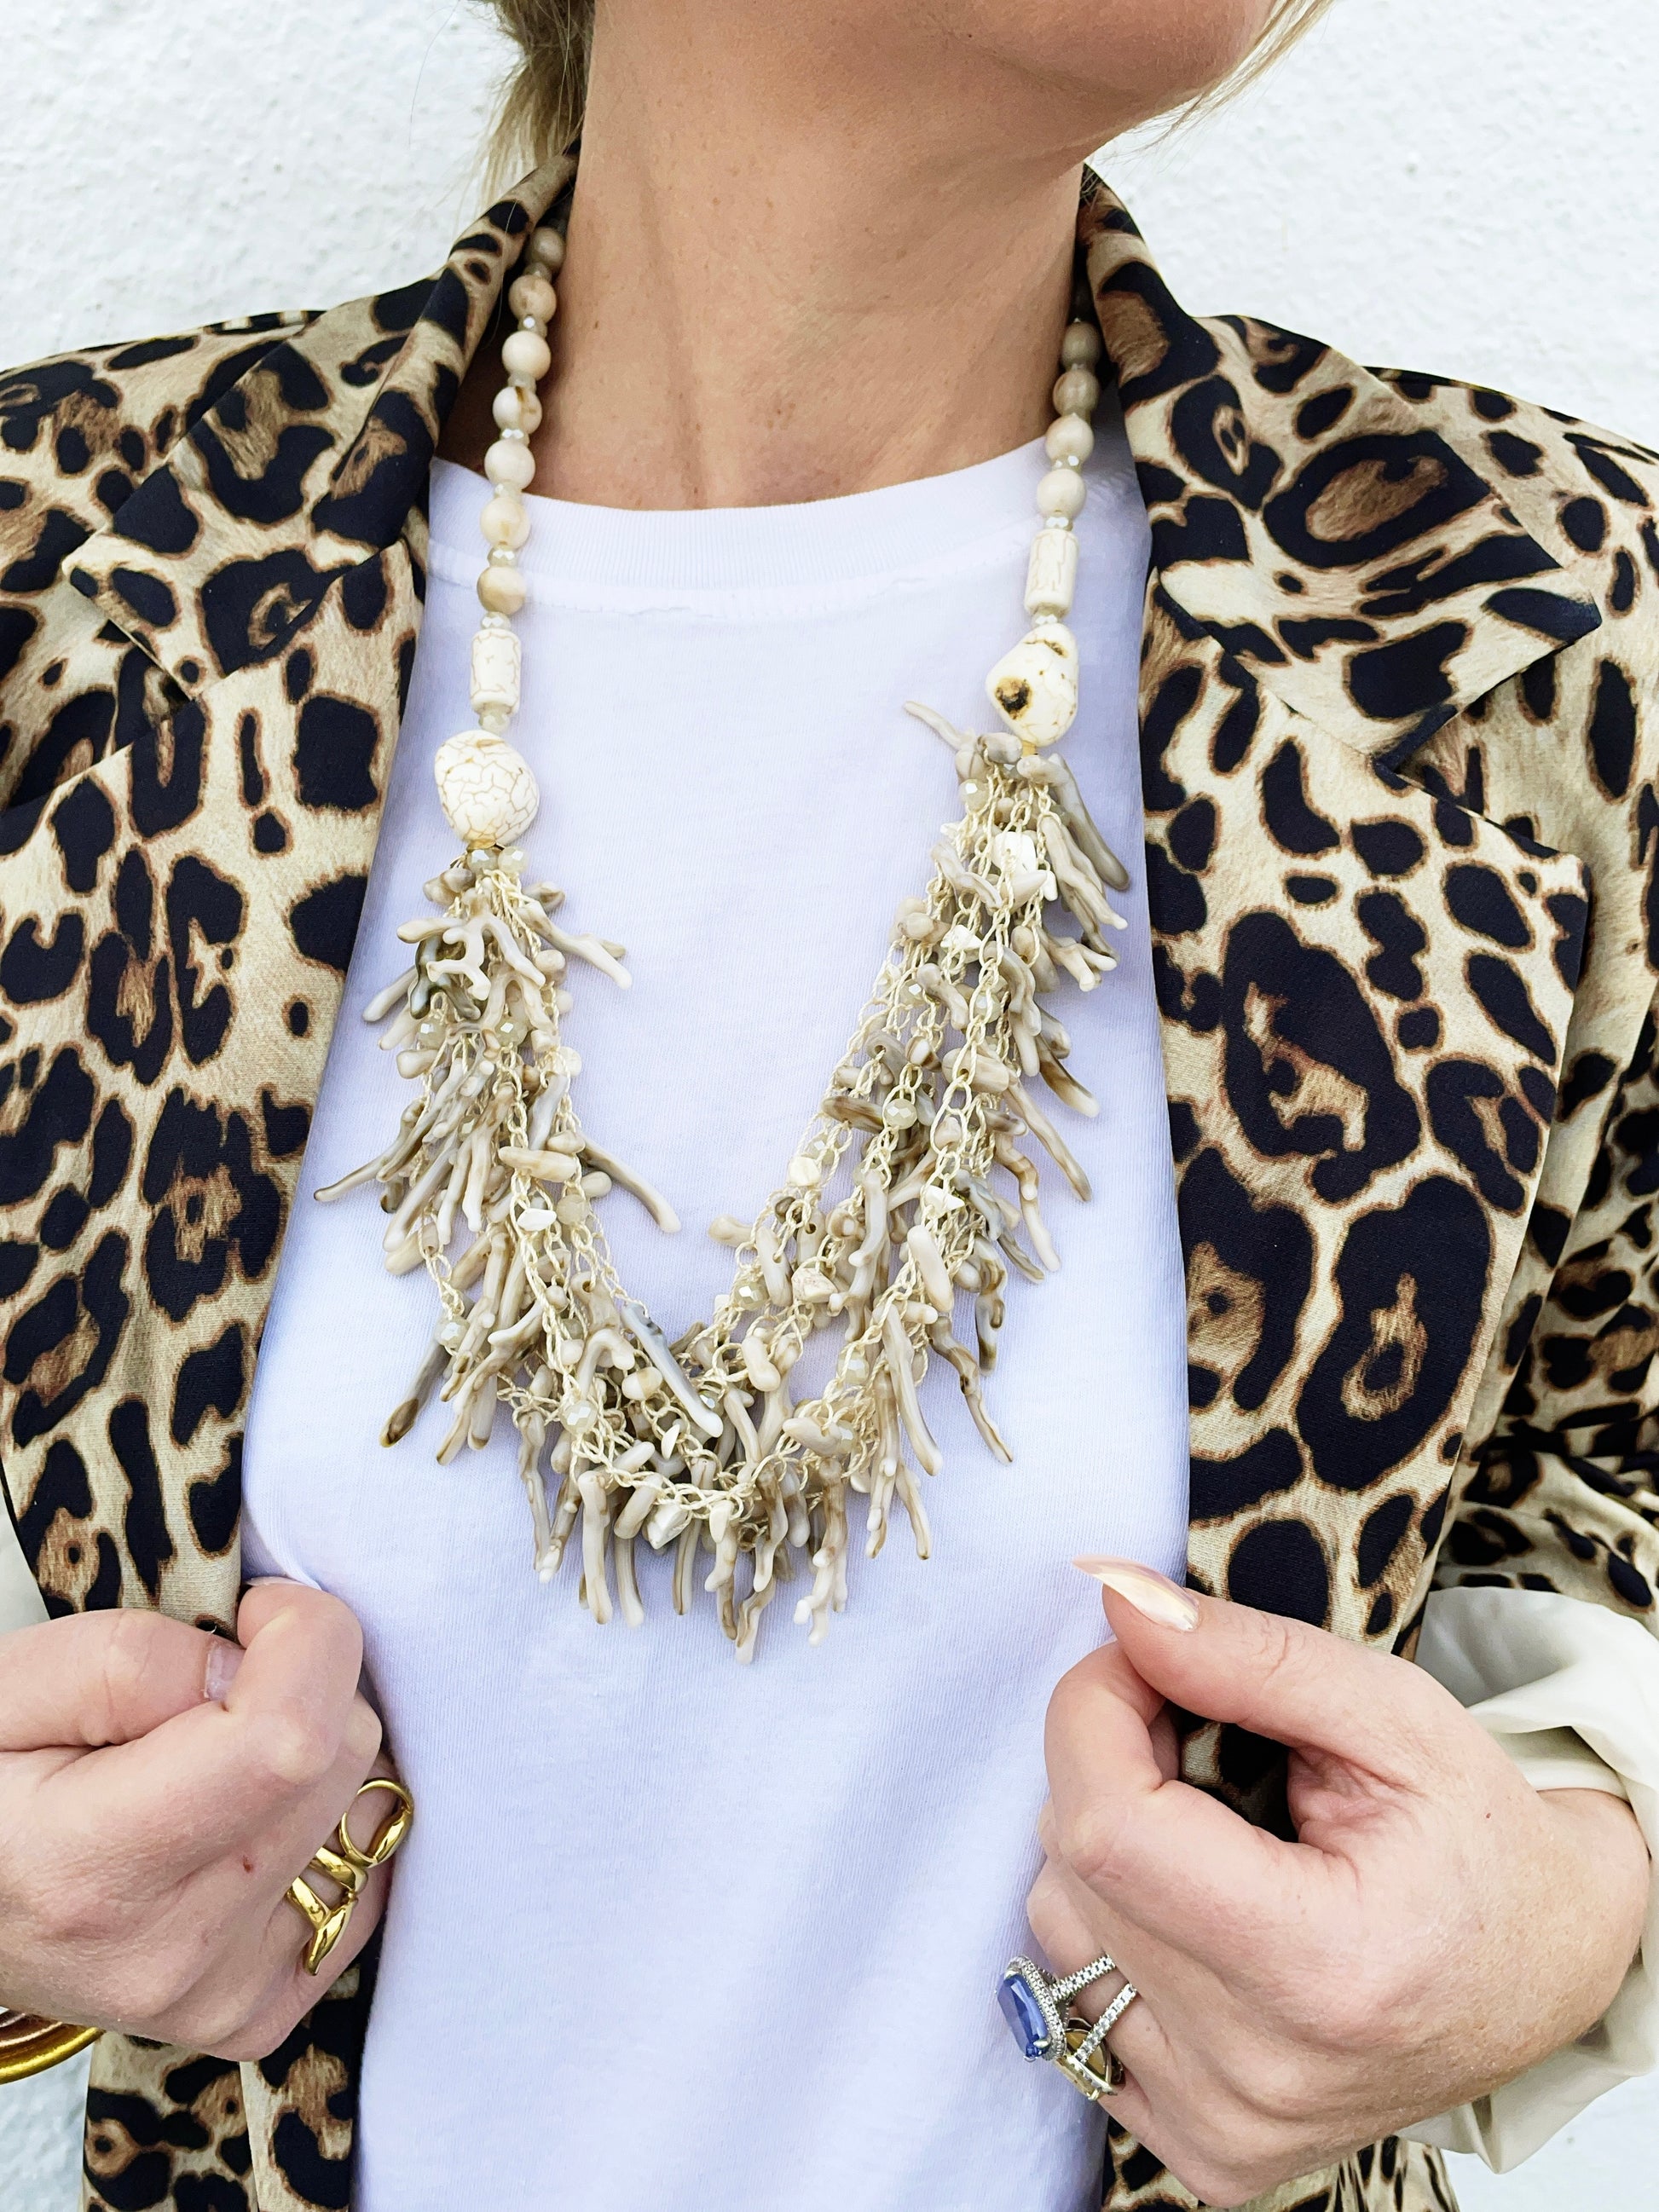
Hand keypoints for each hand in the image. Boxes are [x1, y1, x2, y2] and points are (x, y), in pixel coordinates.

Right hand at [0, 1580, 394, 2059]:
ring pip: (369, 1813)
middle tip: (213, 1691)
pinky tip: (245, 1817)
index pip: (292, 1743)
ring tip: (221, 1759)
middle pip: (343, 1761)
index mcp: (97, 1868)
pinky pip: (364, 1880)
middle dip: (304, 1685)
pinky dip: (328, 1825)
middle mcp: (172, 1952)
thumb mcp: (13, 1684)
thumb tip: (249, 1668)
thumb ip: (136, 1661)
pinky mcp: (256, 2012)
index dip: (307, 1642)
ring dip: (319, 1754)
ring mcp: (221, 1995)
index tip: (259, 1611)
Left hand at [1029, 1562, 1650, 2208]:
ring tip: (1218, 1829)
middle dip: (1110, 1763)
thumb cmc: (1481, 1840)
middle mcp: (1261, 2074)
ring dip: (1110, 1845)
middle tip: (1201, 1737)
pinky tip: (1204, 1908)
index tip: (1137, 1658)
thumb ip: (1252, 1656)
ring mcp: (1222, 2125)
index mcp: (1324, 1971)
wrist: (1543, 1971)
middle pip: (1078, 1867)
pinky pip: (1075, 1996)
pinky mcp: (1196, 2148)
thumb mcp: (1394, 1716)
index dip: (1093, 1713)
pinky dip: (1117, 1924)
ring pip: (1059, 1924)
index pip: (1109, 1828)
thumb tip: (1119, 1602)